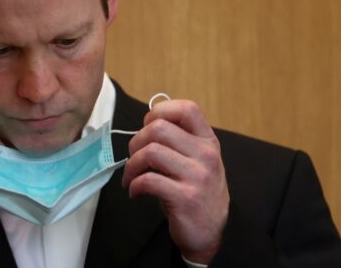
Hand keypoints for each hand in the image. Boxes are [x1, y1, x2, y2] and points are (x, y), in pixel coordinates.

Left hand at [122, 100, 229, 263]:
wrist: (209, 232)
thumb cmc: (197, 193)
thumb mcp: (196, 161)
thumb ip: (179, 141)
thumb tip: (146, 125)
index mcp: (208, 141)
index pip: (187, 109)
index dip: (160, 111)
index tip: (147, 128)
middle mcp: (206, 155)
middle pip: (159, 128)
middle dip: (136, 142)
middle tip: (134, 158)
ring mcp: (197, 176)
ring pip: (150, 152)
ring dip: (132, 165)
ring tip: (131, 177)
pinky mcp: (185, 197)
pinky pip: (148, 180)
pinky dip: (134, 185)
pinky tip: (136, 192)